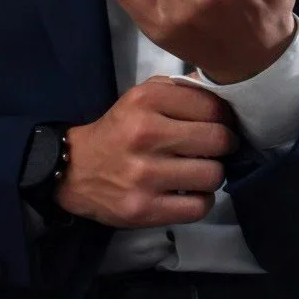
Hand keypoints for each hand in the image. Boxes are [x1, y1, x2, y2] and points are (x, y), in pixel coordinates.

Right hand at [56, 75, 240, 228]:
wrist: (74, 170)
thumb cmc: (118, 130)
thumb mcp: (141, 97)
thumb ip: (180, 90)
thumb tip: (222, 92)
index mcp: (146, 101)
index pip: (212, 107)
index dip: (225, 118)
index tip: (221, 125)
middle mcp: (145, 134)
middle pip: (218, 141)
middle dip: (225, 146)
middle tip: (216, 150)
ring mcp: (144, 175)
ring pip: (213, 175)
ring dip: (214, 175)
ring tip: (201, 172)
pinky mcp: (144, 209)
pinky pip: (198, 207)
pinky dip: (202, 201)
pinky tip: (191, 193)